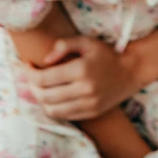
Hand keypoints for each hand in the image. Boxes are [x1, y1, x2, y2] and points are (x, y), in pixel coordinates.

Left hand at [25, 35, 139, 119]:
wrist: (131, 71)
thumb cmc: (106, 53)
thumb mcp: (86, 41)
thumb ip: (64, 45)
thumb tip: (45, 60)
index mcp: (81, 70)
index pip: (44, 78)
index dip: (30, 73)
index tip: (27, 64)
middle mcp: (84, 90)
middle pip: (45, 96)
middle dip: (32, 86)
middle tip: (30, 75)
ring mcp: (88, 104)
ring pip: (52, 109)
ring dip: (40, 99)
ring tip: (39, 86)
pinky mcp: (91, 113)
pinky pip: (64, 116)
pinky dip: (52, 107)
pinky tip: (52, 96)